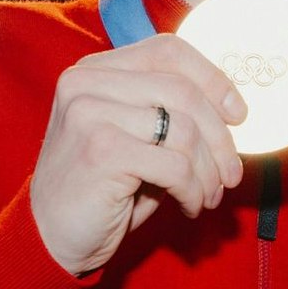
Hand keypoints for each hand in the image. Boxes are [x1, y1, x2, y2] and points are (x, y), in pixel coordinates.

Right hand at [29, 35, 247, 276]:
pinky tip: (189, 206)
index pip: (169, 51)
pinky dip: (193, 191)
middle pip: (184, 92)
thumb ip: (169, 113)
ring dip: (208, 172)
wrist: (49, 237)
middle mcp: (87, 82)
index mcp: (95, 70)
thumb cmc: (101, 188)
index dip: (212, 79)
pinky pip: (175, 166)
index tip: (239, 114)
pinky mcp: (101, 151)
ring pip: (185, 131)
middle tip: (231, 173)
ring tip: (207, 195)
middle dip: (220, 138)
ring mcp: (89, 113)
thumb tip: (232, 110)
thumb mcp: (133, 138)